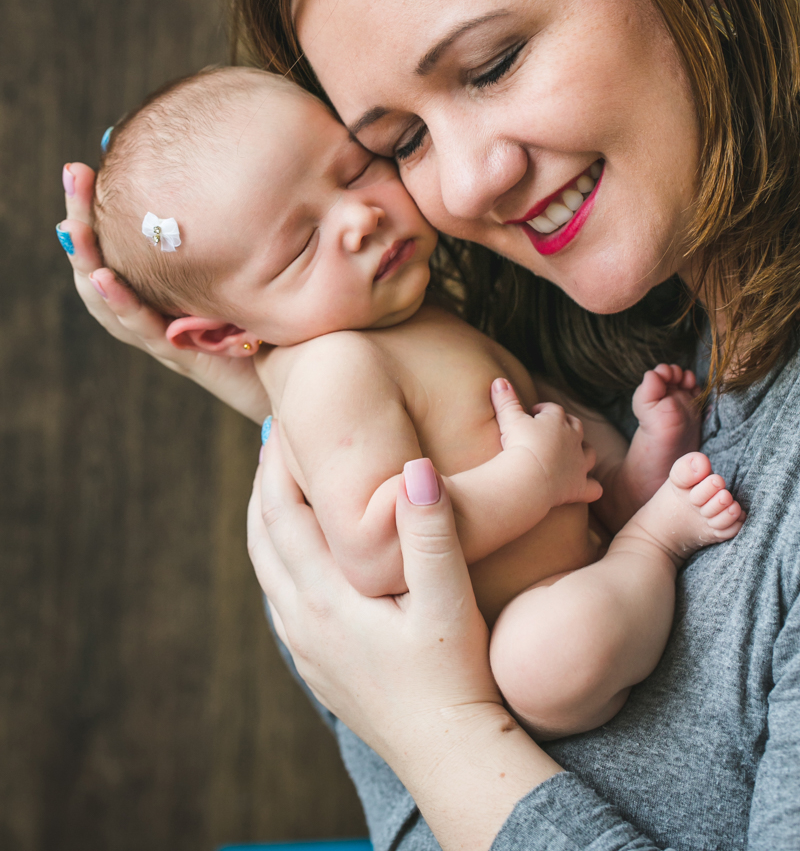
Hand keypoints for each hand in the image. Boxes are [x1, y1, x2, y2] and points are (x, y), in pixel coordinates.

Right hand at [59, 161, 269, 421]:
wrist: (302, 379)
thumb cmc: (275, 321)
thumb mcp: (247, 268)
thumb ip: (233, 232)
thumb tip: (228, 174)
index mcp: (161, 293)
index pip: (115, 248)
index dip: (96, 211)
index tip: (84, 170)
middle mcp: (153, 315)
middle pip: (100, 267)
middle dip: (82, 221)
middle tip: (72, 174)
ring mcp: (163, 337)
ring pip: (109, 300)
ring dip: (89, 260)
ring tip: (73, 225)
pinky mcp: (182, 357)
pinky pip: (143, 328)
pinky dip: (122, 302)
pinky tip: (105, 277)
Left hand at [248, 424, 560, 850]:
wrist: (449, 754)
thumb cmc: (454, 677)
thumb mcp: (450, 601)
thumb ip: (432, 533)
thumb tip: (416, 469)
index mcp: (326, 597)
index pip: (283, 513)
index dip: (279, 463)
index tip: (285, 419)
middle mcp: (302, 621)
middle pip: (263, 536)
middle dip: (266, 483)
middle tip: (274, 436)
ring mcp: (305, 647)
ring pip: (267, 568)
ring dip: (268, 519)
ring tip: (280, 483)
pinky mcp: (317, 666)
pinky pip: (280, 597)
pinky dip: (279, 558)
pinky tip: (301, 551)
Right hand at [491, 379, 602, 509]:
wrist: (529, 479)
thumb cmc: (520, 446)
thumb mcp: (509, 419)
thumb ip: (506, 400)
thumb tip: (499, 381)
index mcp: (556, 420)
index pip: (553, 410)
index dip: (543, 411)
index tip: (532, 415)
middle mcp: (572, 439)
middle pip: (575, 427)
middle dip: (566, 426)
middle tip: (550, 432)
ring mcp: (579, 463)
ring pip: (589, 453)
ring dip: (583, 452)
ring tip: (570, 455)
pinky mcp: (579, 486)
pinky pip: (593, 487)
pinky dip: (592, 487)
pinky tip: (587, 488)